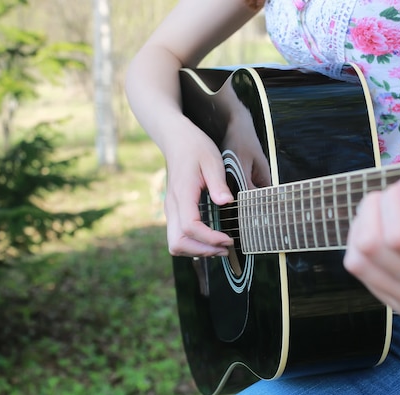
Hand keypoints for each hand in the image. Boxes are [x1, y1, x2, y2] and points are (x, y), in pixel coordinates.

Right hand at [162, 119, 233, 256]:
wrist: (176, 138)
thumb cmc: (195, 147)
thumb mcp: (212, 160)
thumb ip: (218, 183)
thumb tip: (226, 202)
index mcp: (182, 194)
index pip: (190, 227)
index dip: (209, 239)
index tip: (228, 239)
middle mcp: (172, 206)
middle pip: (177, 243)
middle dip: (202, 250)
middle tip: (225, 248)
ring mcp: (171, 209)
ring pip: (176, 244)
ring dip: (197, 250)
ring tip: (220, 247)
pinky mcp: (174, 210)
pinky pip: (178, 236)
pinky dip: (193, 244)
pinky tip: (211, 239)